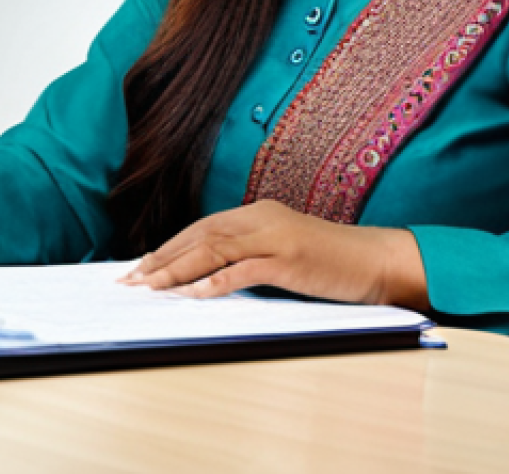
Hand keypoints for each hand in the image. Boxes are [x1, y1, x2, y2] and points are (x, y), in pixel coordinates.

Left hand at [121, 200, 429, 309]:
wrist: (376, 261)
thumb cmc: (330, 262)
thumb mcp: (282, 252)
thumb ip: (249, 255)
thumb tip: (209, 276)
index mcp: (257, 213)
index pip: (201, 228)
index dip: (169, 247)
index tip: (142, 266)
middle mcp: (261, 218)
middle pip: (199, 236)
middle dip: (162, 258)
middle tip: (131, 279)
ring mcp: (275, 236)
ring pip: (213, 250)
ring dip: (177, 270)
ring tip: (150, 286)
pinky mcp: (288, 259)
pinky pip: (242, 270)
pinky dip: (213, 283)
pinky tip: (191, 295)